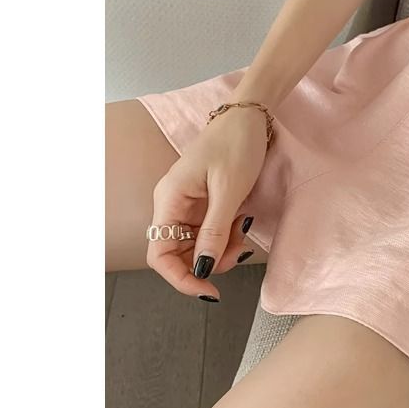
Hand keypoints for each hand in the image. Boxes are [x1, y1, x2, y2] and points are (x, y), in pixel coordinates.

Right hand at [146, 105, 268, 300]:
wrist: (249, 117)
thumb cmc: (236, 145)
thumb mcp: (229, 191)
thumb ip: (215, 231)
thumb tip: (203, 268)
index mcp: (169, 200)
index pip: (159, 254)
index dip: (180, 278)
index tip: (209, 290)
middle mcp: (172, 206)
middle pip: (179, 254)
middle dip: (209, 262)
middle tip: (239, 251)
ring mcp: (187, 205)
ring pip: (198, 246)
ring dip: (222, 249)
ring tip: (244, 230)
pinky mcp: (203, 204)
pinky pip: (210, 232)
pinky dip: (227, 236)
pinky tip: (243, 223)